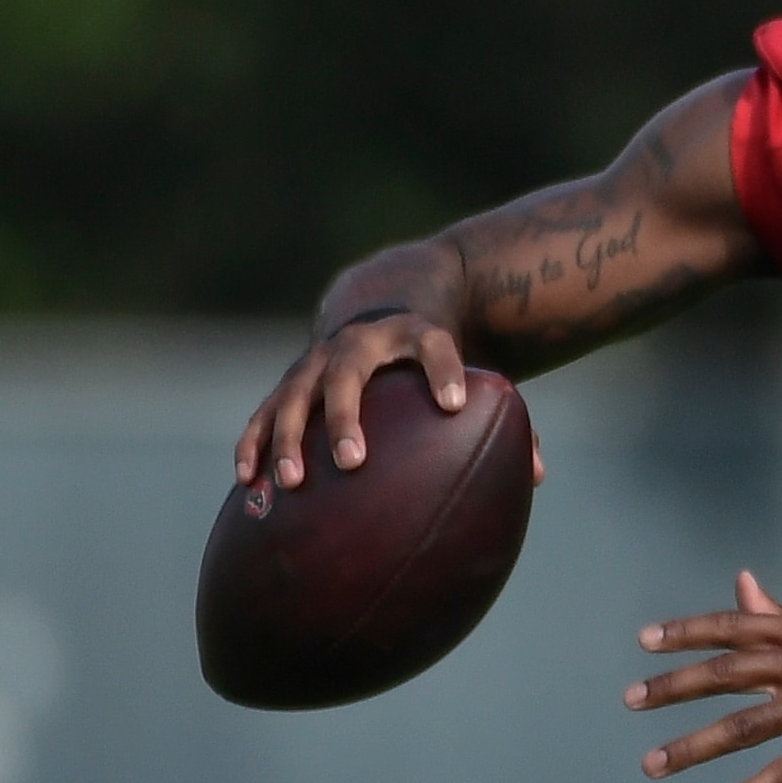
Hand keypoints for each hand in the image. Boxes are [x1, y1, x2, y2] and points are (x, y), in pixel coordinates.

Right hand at [234, 311, 546, 491]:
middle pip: (349, 373)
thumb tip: (534, 475)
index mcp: (415, 333)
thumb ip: (501, 415)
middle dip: (348, 416)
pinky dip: (255, 441)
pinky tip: (247, 479)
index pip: (434, 345)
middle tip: (355, 461)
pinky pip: (267, 411)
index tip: (457, 402)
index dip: (444, 370)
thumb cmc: (435, 355)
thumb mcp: (469, 366)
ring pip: (298, 394)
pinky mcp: (293, 379)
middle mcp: (361, 341)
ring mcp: (319, 358)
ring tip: (292, 483)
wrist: (384, 299)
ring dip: (291, 437)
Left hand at [625, 570, 781, 782]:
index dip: (687, 633)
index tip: (645, 641)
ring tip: (655, 763)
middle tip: (632, 700)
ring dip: (693, 746)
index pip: (734, 627)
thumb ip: (778, 615)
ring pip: (744, 725)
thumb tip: (742, 582)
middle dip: (673, 687)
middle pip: (726, 672)